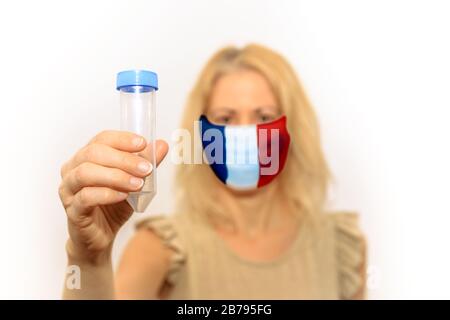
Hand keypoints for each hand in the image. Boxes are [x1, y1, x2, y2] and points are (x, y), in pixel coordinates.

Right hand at [58, 130, 167, 263]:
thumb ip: (145, 164)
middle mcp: (72, 169)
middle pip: (93, 153)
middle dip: (123, 159)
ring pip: (86, 173)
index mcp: (86, 157)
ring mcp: (68, 189)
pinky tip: (123, 196)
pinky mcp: (72, 209)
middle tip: (145, 168)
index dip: (122, 139)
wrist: (101, 236)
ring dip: (116, 176)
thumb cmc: (113, 205)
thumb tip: (162, 144)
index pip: (101, 139)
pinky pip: (85, 197)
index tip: (142, 143)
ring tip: (137, 184)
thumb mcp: (134, 182)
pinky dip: (107, 194)